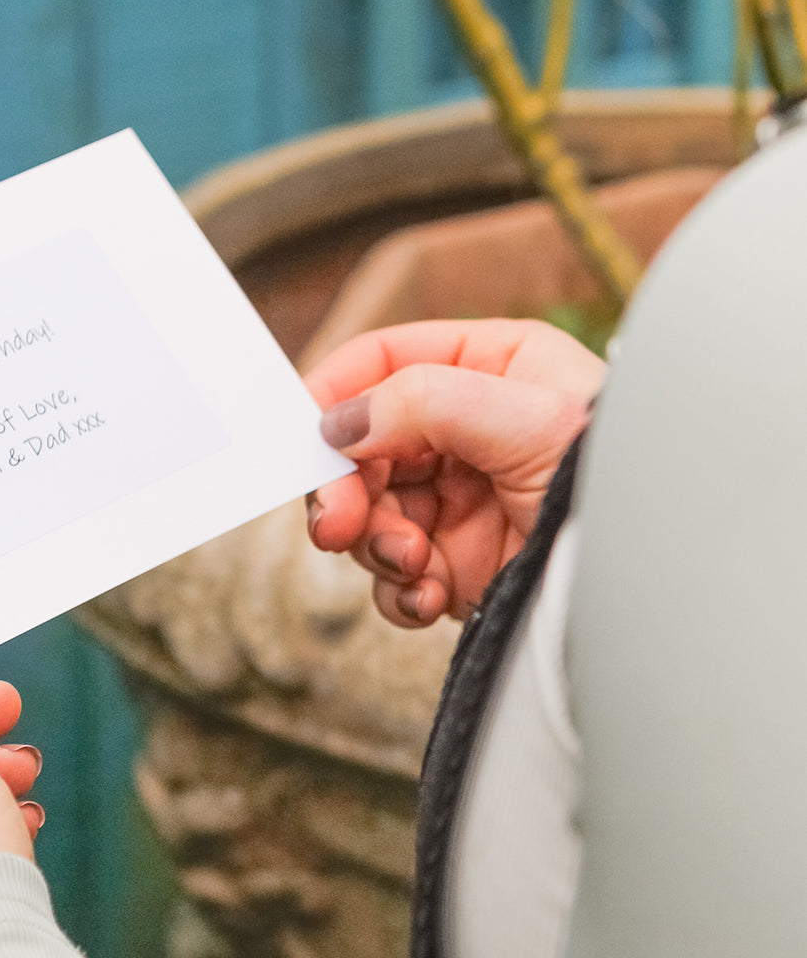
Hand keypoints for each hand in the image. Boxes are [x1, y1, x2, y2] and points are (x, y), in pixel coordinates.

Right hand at [305, 319, 604, 626]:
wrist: (657, 577)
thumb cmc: (614, 478)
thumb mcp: (525, 419)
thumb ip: (424, 402)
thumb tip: (339, 421)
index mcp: (483, 369)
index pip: (382, 362)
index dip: (333, 394)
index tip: (300, 438)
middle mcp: (460, 430)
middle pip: (358, 446)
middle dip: (343, 489)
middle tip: (338, 524)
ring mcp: (454, 499)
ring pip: (366, 513)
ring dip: (375, 544)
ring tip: (414, 563)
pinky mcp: (453, 562)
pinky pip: (392, 573)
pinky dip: (398, 589)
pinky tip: (431, 596)